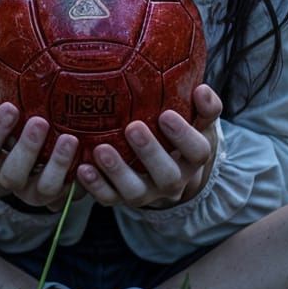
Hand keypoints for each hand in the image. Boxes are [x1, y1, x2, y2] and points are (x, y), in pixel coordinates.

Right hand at [0, 89, 79, 211]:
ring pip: (44, 189)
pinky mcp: (60, 195)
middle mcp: (9, 181)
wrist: (30, 160)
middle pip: (12, 176)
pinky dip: (78, 176)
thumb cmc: (7, 131)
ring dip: (57, 164)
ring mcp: (35, 192)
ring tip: (70, 138)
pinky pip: (70, 193)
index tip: (9, 107)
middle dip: (26, 149)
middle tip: (39, 122)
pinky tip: (88, 155)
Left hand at [74, 83, 222, 208]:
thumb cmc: (181, 133)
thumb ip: (205, 106)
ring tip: (101, 149)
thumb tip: (202, 90)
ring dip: (117, 171)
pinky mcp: (123, 198)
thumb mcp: (199, 121)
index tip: (166, 114)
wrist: (168, 167)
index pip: (197, 152)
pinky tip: (82, 168)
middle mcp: (173, 181)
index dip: (183, 136)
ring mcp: (147, 193)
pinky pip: (109, 198)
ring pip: (135, 192)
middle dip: (149, 153)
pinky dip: (95, 186)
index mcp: (193, 160)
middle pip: (167, 176)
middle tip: (133, 127)